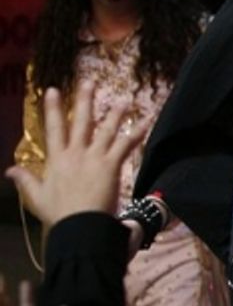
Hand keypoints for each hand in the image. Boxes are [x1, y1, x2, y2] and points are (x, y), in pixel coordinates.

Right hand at [6, 81, 147, 226]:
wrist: (79, 224)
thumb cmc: (58, 213)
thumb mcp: (36, 196)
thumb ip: (25, 180)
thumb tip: (9, 170)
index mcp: (57, 159)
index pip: (53, 128)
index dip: (53, 108)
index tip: (53, 90)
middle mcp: (76, 153)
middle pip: (81, 122)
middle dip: (85, 100)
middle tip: (89, 82)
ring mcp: (94, 157)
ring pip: (106, 129)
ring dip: (115, 113)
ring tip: (124, 100)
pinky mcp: (111, 164)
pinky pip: (125, 144)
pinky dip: (136, 132)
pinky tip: (145, 121)